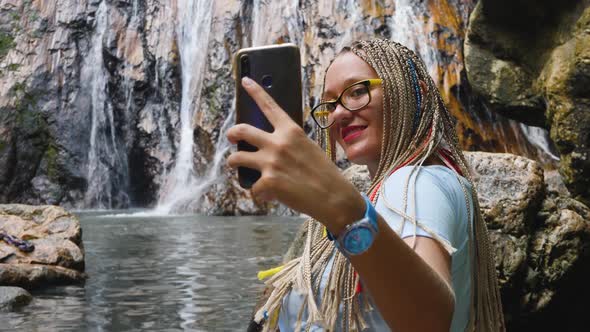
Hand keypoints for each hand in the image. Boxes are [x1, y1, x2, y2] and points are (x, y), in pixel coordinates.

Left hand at [226, 77, 364, 232]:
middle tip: (232, 138)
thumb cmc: (324, 174)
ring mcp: (271, 162)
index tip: (245, 81)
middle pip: (242, 130)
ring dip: (233, 162)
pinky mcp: (268, 182)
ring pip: (236, 158)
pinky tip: (268, 195)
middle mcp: (278, 143)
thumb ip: (289, 143)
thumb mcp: (309, 148)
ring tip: (236, 166)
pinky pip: (252, 187)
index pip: (269, 106)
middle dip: (232, 134)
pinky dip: (259, 193)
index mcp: (291, 131)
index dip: (255, 92)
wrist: (333, 197)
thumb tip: (271, 147)